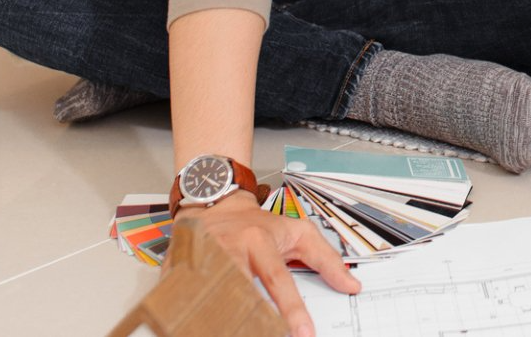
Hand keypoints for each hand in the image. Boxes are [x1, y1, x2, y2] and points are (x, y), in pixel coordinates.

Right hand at [185, 191, 360, 336]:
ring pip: (213, 296)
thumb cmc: (259, 226)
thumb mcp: (299, 232)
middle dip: (254, 320)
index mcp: (259, 241)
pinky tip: (206, 325)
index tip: (304, 333)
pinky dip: (197, 316)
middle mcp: (229, 249)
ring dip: (225, 319)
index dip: (291, 309)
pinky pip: (187, 297)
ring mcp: (202, 259)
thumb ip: (327, 259)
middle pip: (240, 291)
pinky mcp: (180, 269)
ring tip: (239, 331)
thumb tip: (351, 286)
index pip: (278, 280)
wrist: (217, 206)